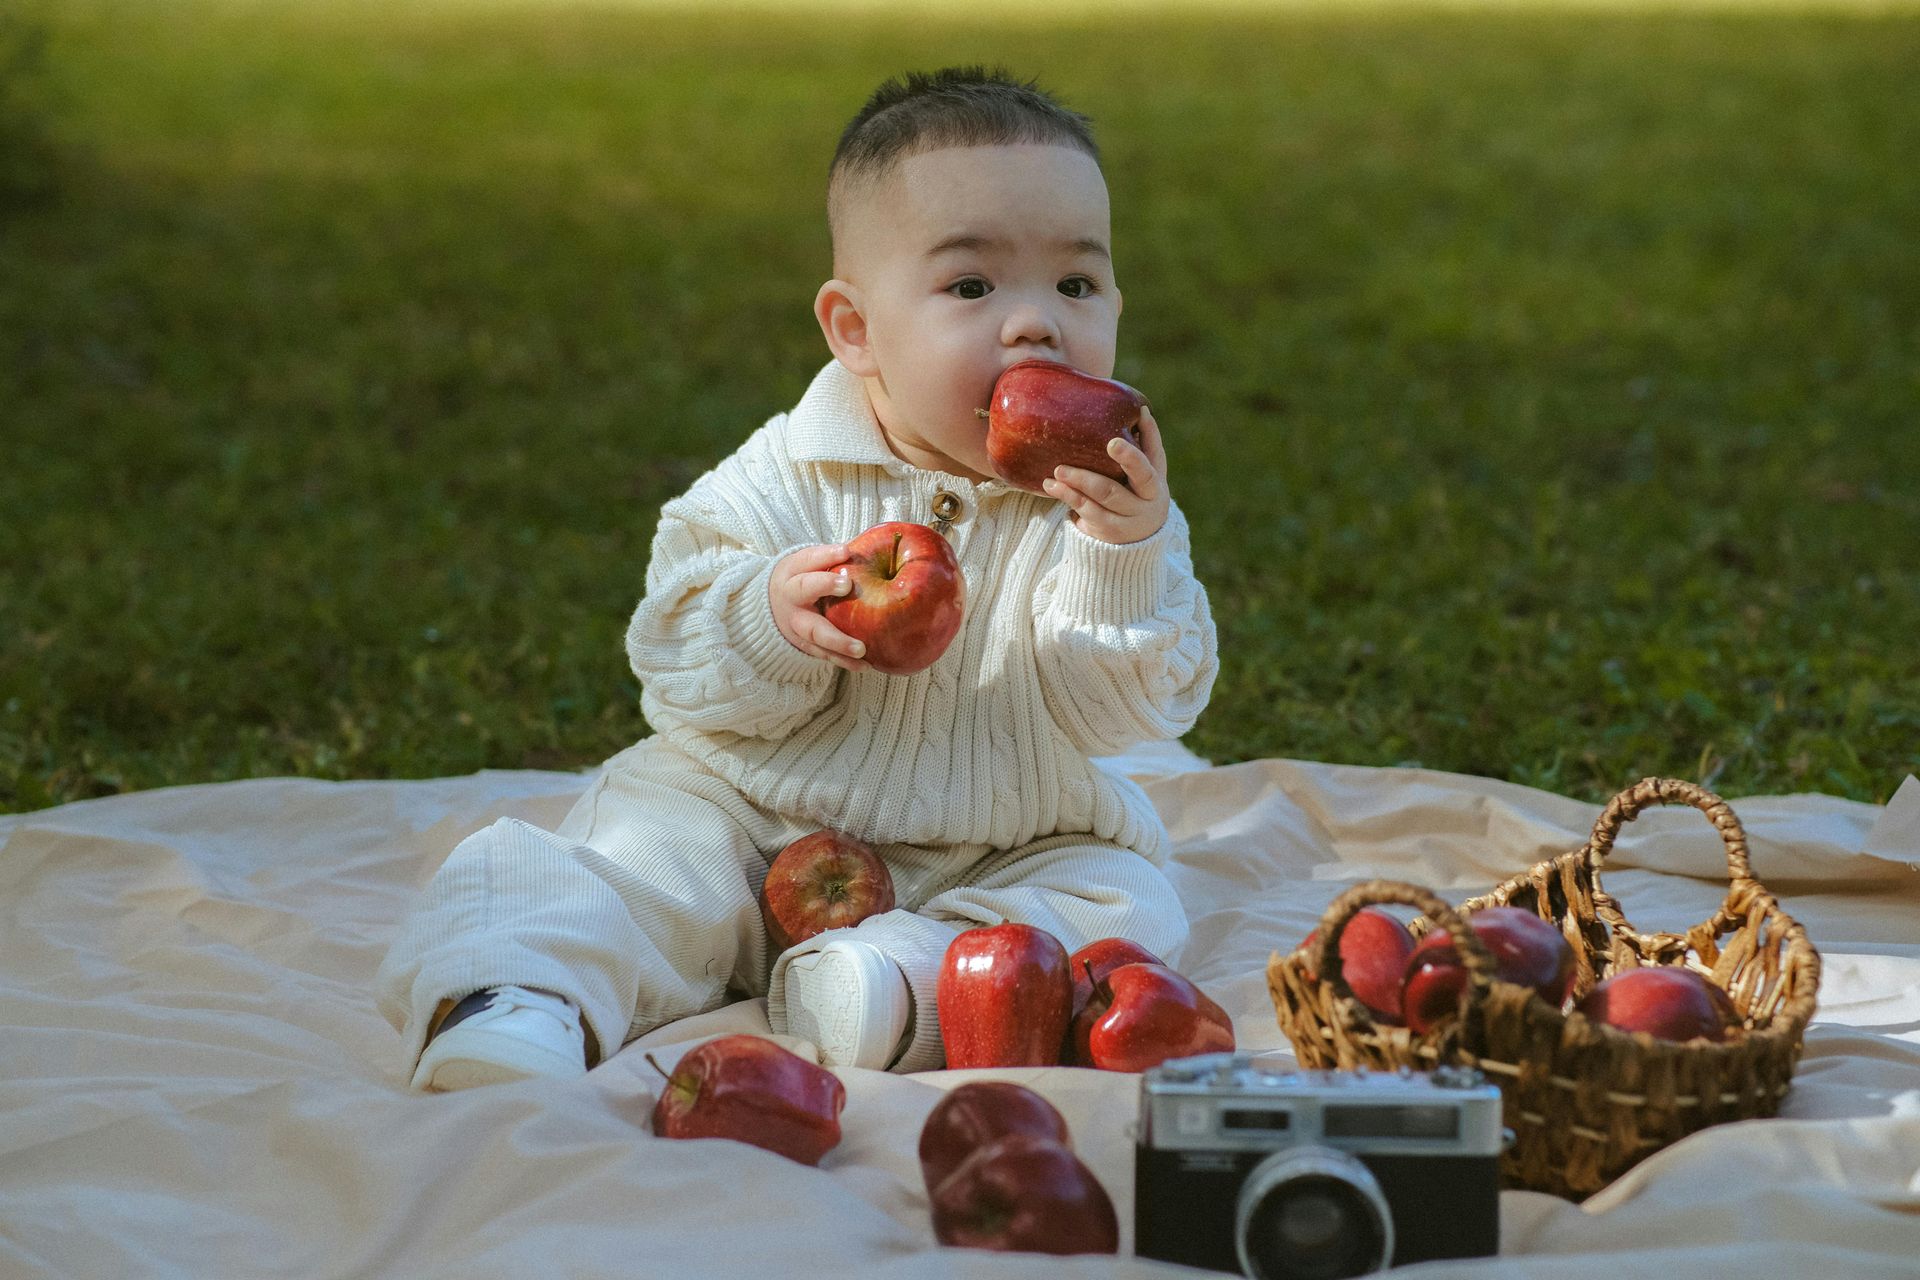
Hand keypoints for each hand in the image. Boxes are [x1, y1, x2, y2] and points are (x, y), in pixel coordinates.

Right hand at [770, 543, 870, 672]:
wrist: (771, 607)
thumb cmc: (805, 579)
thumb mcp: (811, 564)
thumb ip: (836, 558)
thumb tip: (873, 548)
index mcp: (793, 572)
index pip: (808, 559)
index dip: (825, 555)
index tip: (845, 551)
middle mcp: (792, 597)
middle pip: (803, 590)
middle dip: (823, 585)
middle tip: (846, 585)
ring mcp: (797, 624)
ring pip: (815, 632)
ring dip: (838, 640)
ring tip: (861, 648)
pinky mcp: (806, 645)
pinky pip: (824, 654)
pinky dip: (844, 661)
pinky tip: (865, 665)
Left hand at [1040, 405, 1169, 544]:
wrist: (1137, 544)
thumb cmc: (1138, 495)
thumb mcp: (1147, 474)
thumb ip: (1145, 444)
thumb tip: (1140, 408)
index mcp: (1156, 480)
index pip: (1155, 457)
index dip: (1149, 439)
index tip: (1134, 422)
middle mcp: (1149, 500)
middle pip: (1138, 476)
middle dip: (1126, 458)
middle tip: (1110, 443)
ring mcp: (1130, 518)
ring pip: (1107, 494)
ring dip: (1081, 478)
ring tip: (1059, 469)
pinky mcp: (1108, 530)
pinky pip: (1087, 511)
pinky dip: (1068, 496)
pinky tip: (1051, 486)